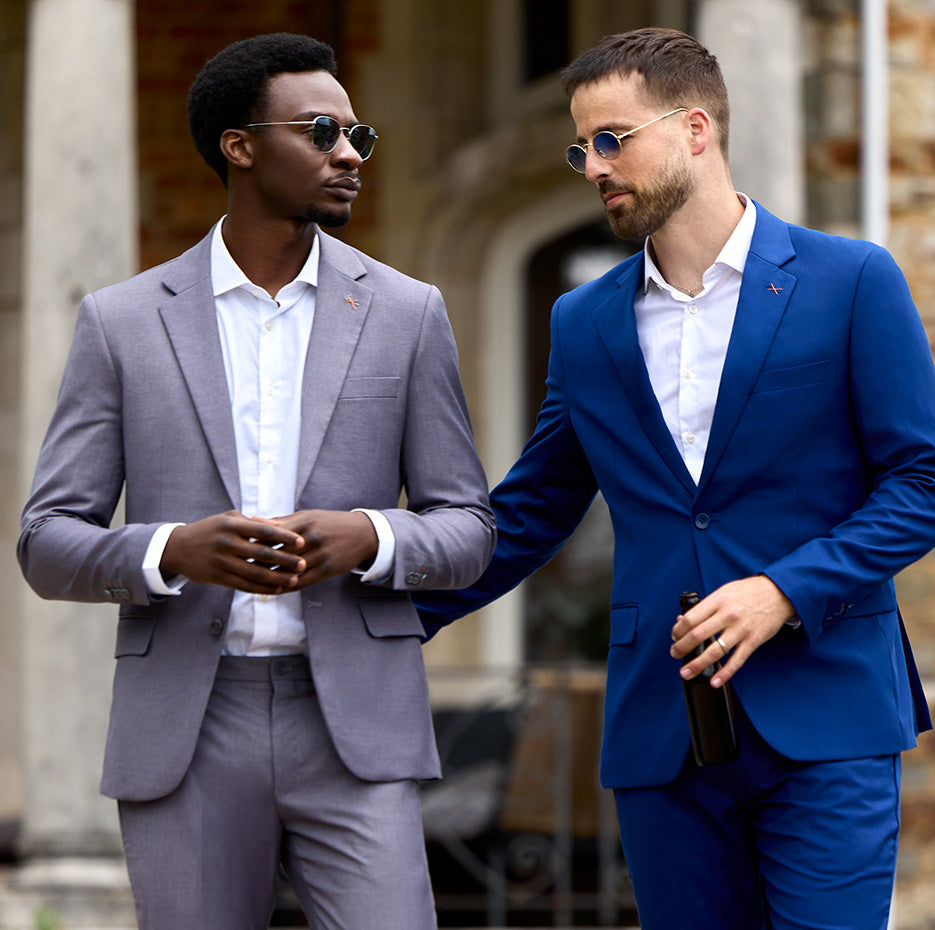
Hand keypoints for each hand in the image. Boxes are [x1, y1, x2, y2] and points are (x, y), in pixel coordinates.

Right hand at [160, 510, 306, 593]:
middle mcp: (227, 543)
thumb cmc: (209, 530)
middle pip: (262, 553)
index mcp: (232, 525)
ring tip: (294, 580)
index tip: (301, 542)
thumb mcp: (227, 519)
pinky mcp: (218, 577)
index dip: (284, 537)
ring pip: (254, 572)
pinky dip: (262, 588)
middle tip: (303, 564)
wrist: (178, 547)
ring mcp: (222, 561)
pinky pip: (244, 585)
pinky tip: (276, 589)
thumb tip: (279, 527)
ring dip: (276, 578)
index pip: (263, 531)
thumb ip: (251, 523)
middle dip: (285, 560)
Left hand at [253, 510, 378, 587]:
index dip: (256, 542)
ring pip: (291, 570)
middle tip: (241, 568)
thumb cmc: (330, 523)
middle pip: (280, 554)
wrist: (363, 533)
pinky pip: (304, 581)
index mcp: (305, 523)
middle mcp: (313, 538)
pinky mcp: (328, 569)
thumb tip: (254, 520)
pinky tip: (276, 589)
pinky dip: (288, 586)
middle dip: (260, 562)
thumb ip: (281, 521)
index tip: (240, 548)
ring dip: (272, 578)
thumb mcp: (308, 516)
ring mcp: (321, 555)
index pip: (274, 534)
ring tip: (254, 582)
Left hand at [669, 575, 795, 687]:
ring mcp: (741, 629)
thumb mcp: (723, 592)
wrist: (778, 593)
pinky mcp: (753, 641)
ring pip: (714, 651)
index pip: (690, 619)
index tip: (674, 637)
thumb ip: (704, 607)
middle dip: (682, 648)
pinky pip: (736, 661)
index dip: (678, 631)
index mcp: (717, 601)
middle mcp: (727, 615)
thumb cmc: (747, 592)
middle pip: (697, 635)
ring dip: (697, 664)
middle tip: (674, 654)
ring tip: (686, 672)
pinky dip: (725, 673)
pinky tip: (714, 681)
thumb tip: (681, 620)